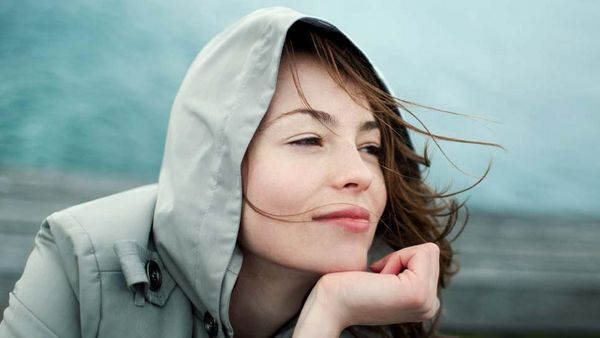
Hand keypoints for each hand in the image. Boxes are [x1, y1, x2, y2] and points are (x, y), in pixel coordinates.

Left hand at [293, 243, 439, 336]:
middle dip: (399, 257)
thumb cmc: (347, 287)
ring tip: (377, 281)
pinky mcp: (418, 294)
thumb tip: (419, 248)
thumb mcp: (386, 277)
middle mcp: (430, 306)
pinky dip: (394, 259)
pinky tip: (378, 280)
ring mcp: (426, 302)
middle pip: (430, 253)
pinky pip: (420, 253)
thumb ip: (405, 269)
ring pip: (427, 251)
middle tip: (376, 280)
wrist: (329, 304)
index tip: (378, 278)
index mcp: (426, 303)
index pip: (428, 257)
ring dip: (395, 259)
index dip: (399, 258)